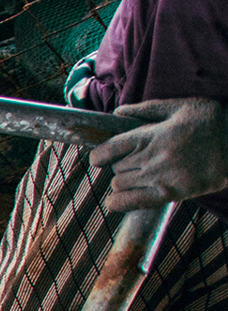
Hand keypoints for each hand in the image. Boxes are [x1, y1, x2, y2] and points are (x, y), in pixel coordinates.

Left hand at [91, 99, 227, 211]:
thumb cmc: (212, 122)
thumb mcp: (182, 107)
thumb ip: (147, 109)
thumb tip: (117, 112)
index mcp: (152, 135)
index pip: (109, 149)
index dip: (99, 155)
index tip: (101, 157)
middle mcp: (152, 158)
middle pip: (115, 168)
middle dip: (119, 166)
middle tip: (133, 163)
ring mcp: (159, 177)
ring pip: (119, 185)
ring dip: (123, 182)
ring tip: (137, 176)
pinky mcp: (168, 194)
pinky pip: (128, 203)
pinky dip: (118, 203)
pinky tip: (121, 198)